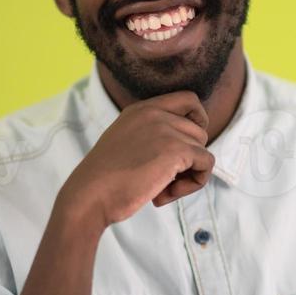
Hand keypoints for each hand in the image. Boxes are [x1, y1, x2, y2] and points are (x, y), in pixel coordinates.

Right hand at [59, 90, 214, 227]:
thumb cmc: (105, 180)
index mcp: (141, 109)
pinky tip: (166, 194)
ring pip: (203, 149)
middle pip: (199, 131)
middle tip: (164, 180)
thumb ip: (152, 137)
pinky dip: (194, 183)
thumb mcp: (127, 144)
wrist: (89, 195)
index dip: (197, 121)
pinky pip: (206, 165)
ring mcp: (166, 129)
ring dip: (189, 174)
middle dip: (189, 159)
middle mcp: (155, 113)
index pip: (189, 99)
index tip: (187, 146)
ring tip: (162, 190)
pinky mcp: (176, 150)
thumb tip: (189, 152)